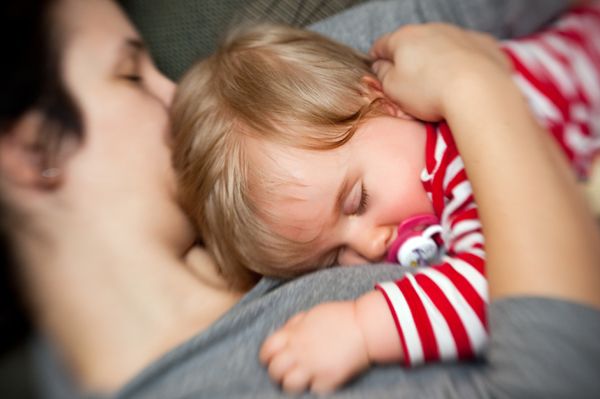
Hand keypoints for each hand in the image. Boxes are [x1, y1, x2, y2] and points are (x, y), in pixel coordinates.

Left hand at [259, 301, 369, 393]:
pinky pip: (313, 391)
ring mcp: (314, 367)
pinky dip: (315, 387)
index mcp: (294, 334)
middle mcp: (300, 352)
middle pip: (274, 370)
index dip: (267, 356)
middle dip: (277, 372)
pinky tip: (320, 380)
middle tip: (287, 371)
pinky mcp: (329, 380)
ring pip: (289, 385)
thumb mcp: (312, 314)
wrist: (366, 326)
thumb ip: (294, 325)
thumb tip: (281, 335)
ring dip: (293, 383)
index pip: (266, 350)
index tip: (272, 358)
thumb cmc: (340, 317)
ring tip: (302, 379)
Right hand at [370, 23, 509, 120]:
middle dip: (410, 61)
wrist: (478, 92)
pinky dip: (463, 63)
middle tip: (410, 86)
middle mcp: (432, 29)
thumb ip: (383, 75)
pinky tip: (463, 81)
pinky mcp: (483, 43)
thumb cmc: (431, 91)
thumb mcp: (393, 89)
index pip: (382, 45)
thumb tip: (381, 66)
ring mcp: (459, 34)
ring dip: (437, 61)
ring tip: (439, 86)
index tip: (378, 69)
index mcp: (405, 38)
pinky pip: (467, 52)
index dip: (377, 59)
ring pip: (441, 46)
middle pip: (414, 44)